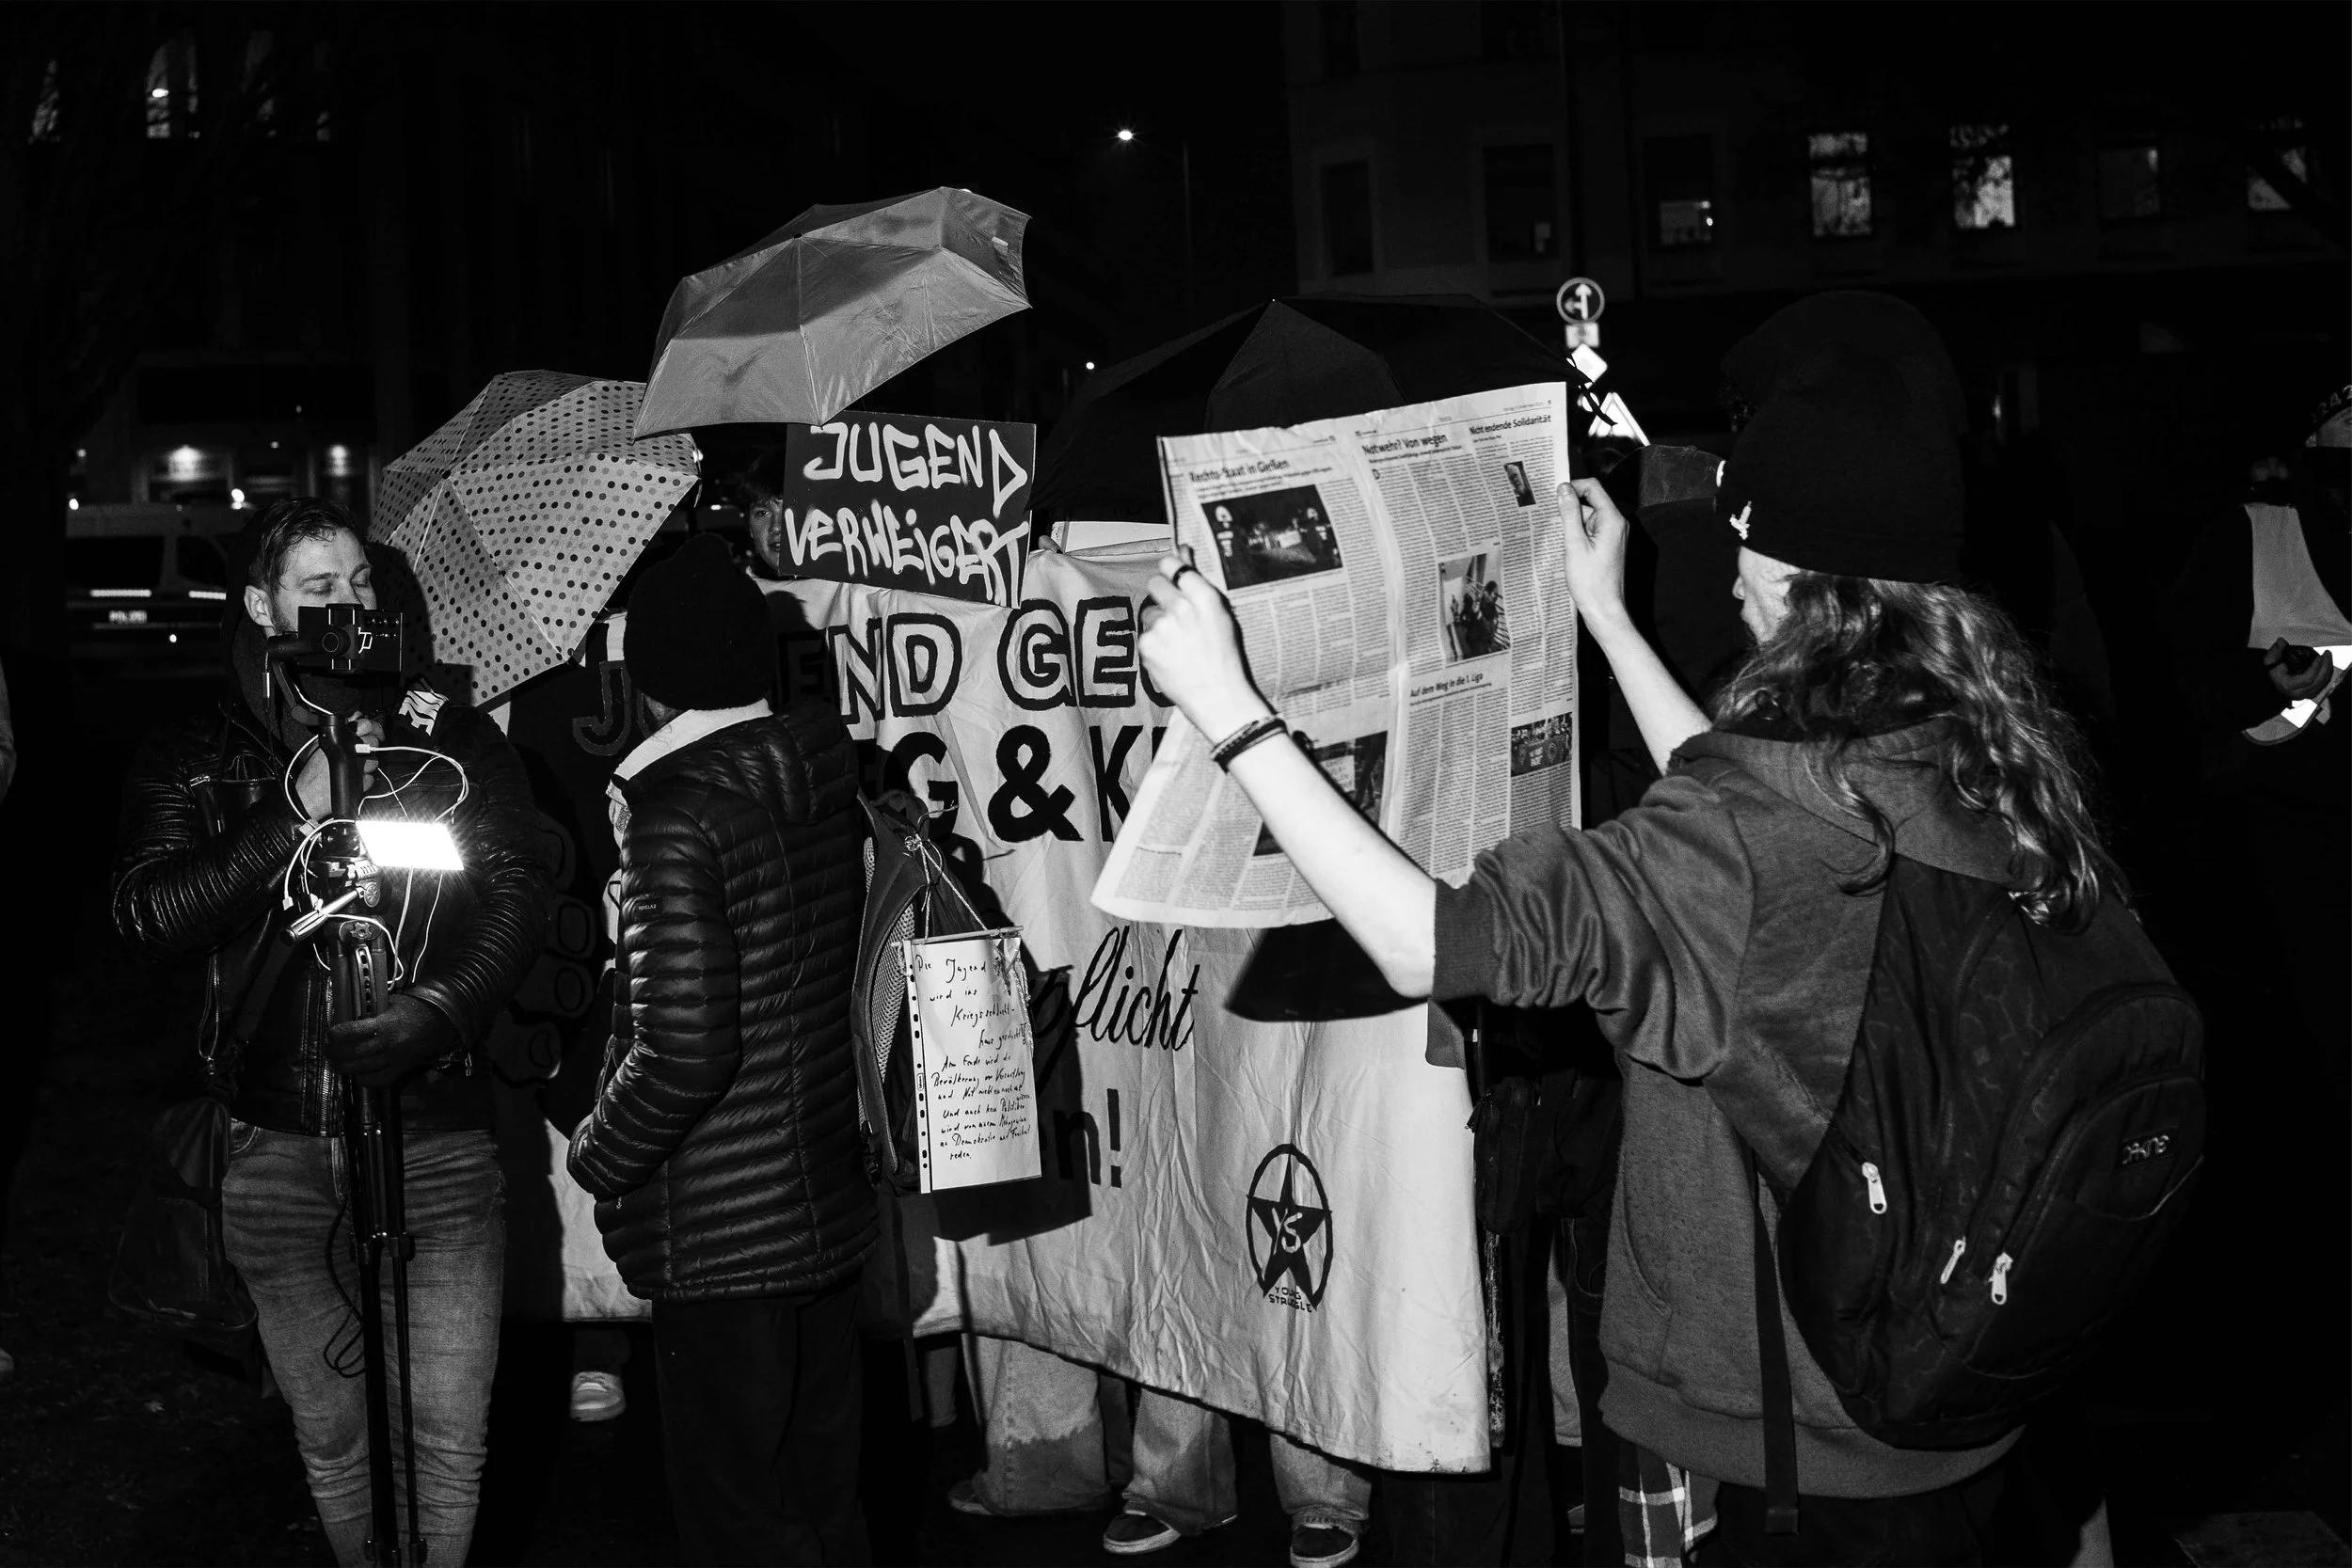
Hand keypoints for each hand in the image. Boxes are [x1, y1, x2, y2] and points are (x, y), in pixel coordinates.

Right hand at [293, 716, 383, 819]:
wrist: (307, 794)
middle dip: (371, 746)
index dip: (375, 727)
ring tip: (352, 769)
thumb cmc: (311, 771)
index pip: (366, 725)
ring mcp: (357, 767)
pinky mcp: (361, 783)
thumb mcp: (320, 745)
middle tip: (364, 751)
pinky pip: (370, 778)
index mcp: (339, 740)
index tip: (378, 732)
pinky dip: (364, 780)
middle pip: (373, 742)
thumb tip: (355, 717)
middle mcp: (349, 751)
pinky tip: (351, 780)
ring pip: (374, 761)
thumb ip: (338, 730)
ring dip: (367, 765)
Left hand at [325, 993, 457, 1088]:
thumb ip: (370, 1012)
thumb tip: (347, 1018)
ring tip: (335, 1063)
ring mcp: (393, 1059)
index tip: (331, 1033)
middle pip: (352, 1053)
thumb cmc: (413, 1010)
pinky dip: (363, 1080)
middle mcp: (387, 1044)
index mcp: (385, 1024)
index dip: (336, 1034)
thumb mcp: (390, 1004)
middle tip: (327, 1049)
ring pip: (360, 1069)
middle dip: (334, 1052)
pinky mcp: (399, 1070)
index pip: (352, 1032)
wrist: (438, 1024)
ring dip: (342, 1067)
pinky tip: (357, 1074)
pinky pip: (376, 1081)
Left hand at [1139, 549, 1272, 740]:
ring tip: (1177, 645)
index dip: (1171, 571)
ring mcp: (1162, 626)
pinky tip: (1170, 658)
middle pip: (1155, 583)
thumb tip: (1183, 550)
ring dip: (1158, 624)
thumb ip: (1198, 582)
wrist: (1218, 696)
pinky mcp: (1147, 645)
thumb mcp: (1221, 615)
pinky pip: (1145, 635)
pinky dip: (1154, 645)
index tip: (1172, 578)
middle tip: (1173, 615)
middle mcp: (1181, 607)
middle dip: (1161, 594)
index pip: (1173, 564)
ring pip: (1148, 612)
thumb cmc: (1226, 656)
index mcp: (1205, 597)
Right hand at [1560, 478, 1632, 631]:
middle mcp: (1617, 523)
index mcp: (1612, 519)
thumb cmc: (1590, 581)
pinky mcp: (1608, 545)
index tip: (1553, 496)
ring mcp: (1614, 535)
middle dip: (1570, 507)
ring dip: (1572, 522)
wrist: (1603, 608)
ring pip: (1589, 516)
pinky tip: (1566, 546)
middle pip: (1591, 501)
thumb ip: (1569, 514)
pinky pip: (1591, 530)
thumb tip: (1563, 489)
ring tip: (1558, 538)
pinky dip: (1577, 533)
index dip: (1573, 487)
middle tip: (1550, 519)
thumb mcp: (1574, 544)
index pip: (1593, 487)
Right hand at [2264, 639, 2338, 702]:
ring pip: (2323, 683)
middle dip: (2325, 666)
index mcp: (2288, 685)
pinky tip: (2326, 665)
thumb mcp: (2269, 660)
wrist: (2272, 682)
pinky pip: (2323, 685)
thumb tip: (2281, 641)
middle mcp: (2298, 693)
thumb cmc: (2272, 671)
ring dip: (2328, 669)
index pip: (2308, 679)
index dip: (2316, 668)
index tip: (2319, 656)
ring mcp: (2305, 694)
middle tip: (2327, 653)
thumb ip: (2275, 651)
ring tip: (2328, 657)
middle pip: (2318, 681)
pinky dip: (2327, 674)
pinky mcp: (2310, 693)